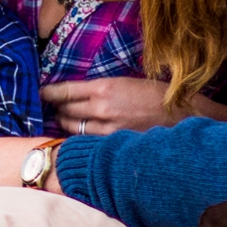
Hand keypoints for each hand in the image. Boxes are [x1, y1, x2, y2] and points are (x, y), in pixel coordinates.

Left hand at [41, 77, 226, 134]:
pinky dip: (80, 139)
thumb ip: (102, 89)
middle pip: (64, 111)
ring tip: (63, 121)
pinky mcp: (114, 144)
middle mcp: (102, 108)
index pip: (64, 90)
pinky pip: (87, 142)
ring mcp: (107, 129)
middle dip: (56, 109)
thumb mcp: (128, 82)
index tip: (40, 93)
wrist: (186, 116)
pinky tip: (79, 137)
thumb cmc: (159, 95)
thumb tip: (80, 93)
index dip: (49, 93)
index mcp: (105, 87)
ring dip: (65, 124)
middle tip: (52, 108)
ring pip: (72, 129)